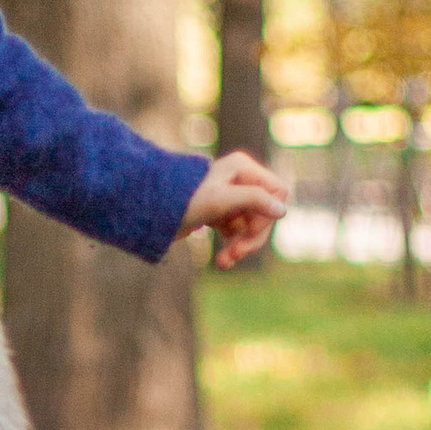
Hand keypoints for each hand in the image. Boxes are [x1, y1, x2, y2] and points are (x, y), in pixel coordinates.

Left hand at [176, 150, 289, 268]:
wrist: (147, 213)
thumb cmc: (182, 201)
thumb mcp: (220, 200)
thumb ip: (254, 200)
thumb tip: (283, 210)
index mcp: (243, 167)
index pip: (277, 192)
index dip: (267, 215)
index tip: (249, 230)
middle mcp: (239, 179)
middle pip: (265, 212)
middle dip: (253, 236)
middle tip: (237, 254)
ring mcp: (230, 198)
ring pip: (252, 226)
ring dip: (242, 246)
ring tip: (224, 261)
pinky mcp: (219, 214)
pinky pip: (238, 233)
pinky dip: (233, 247)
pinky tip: (223, 262)